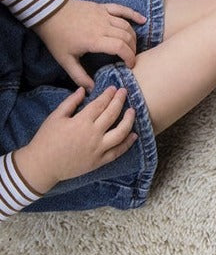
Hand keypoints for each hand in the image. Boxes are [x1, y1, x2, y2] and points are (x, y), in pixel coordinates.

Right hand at [12, 86, 137, 195]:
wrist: (42, 166)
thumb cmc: (46, 139)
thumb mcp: (55, 117)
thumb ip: (70, 102)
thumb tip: (83, 89)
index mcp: (81, 122)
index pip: (100, 104)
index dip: (108, 95)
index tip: (114, 88)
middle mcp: (93, 134)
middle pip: (112, 114)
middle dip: (120, 101)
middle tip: (124, 92)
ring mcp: (98, 149)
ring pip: (121, 133)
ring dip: (129, 120)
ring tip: (132, 111)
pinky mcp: (99, 161)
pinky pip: (118, 152)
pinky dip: (128, 143)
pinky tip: (134, 135)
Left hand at [33, 0, 146, 88]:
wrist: (48, 13)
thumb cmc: (56, 37)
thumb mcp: (65, 60)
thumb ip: (79, 76)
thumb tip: (91, 89)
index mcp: (94, 40)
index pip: (120, 47)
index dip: (129, 57)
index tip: (130, 65)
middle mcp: (103, 26)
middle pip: (127, 37)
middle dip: (132, 49)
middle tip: (130, 58)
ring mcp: (104, 15)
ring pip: (126, 26)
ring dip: (133, 37)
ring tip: (132, 46)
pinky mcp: (102, 7)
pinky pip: (122, 9)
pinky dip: (134, 14)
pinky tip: (143, 20)